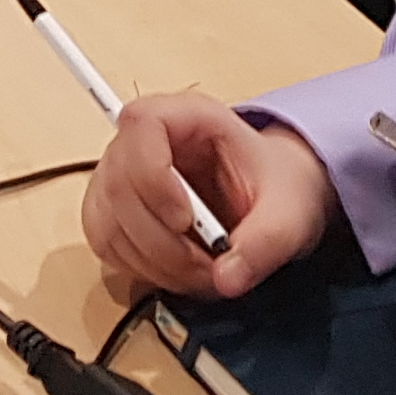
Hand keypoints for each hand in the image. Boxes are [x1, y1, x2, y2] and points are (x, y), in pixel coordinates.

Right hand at [81, 94, 333, 301]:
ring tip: (200, 273)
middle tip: (208, 266)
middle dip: (162, 241)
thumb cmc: (277, 186)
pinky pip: (105, 243)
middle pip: (119, 184)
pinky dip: (140, 268)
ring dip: (153, 262)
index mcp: (187, 117)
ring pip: (108, 221)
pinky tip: (177, 270)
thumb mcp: (289, 213)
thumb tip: (227, 277)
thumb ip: (264, 243)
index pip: (141, 125)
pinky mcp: (115, 210)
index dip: (153, 176)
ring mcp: (123, 173)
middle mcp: (144, 139)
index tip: (185, 220)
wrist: (273, 199)